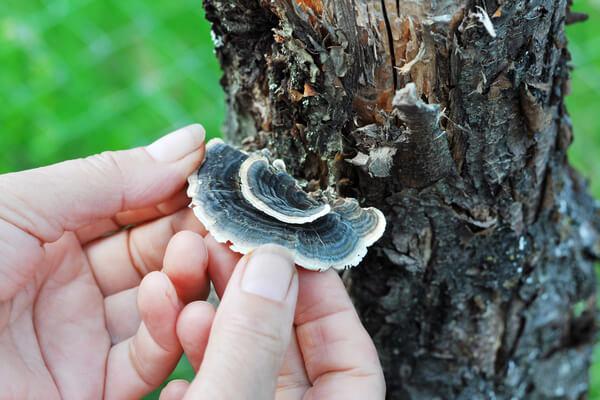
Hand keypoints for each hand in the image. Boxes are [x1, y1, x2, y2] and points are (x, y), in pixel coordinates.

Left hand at [0, 125, 209, 398]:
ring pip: (161, 304)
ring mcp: (83, 338)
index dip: (172, 189)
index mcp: (48, 233)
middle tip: (221, 218)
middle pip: (153, 253)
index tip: (215, 176)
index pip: (132, 205)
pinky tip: (169, 299)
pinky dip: (170, 329)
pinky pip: (147, 359)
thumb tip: (191, 143)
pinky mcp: (91, 389)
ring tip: (193, 254)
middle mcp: (71, 284)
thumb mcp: (20, 206)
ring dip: (187, 277)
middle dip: (189, 232)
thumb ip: (108, 178)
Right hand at [159, 238, 385, 399]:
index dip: (325, 297)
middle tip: (228, 247)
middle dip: (256, 292)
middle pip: (289, 349)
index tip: (288, 253)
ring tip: (188, 277)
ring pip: (244, 362)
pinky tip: (168, 336)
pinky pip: (211, 386)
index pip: (353, 359)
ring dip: (215, 319)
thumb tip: (268, 265)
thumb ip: (252, 345)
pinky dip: (190, 359)